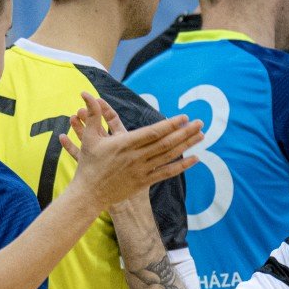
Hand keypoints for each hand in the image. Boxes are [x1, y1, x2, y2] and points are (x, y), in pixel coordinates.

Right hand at [61, 92, 201, 209]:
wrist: (89, 194)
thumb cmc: (88, 164)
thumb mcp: (88, 137)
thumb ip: (93, 115)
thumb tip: (87, 94)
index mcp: (124, 144)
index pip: (152, 132)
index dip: (170, 125)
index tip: (184, 117)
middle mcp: (136, 157)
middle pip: (166, 143)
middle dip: (185, 132)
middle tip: (200, 122)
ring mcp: (142, 171)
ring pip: (169, 156)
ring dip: (187, 145)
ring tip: (201, 135)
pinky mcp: (144, 182)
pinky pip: (167, 173)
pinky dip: (182, 166)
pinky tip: (195, 159)